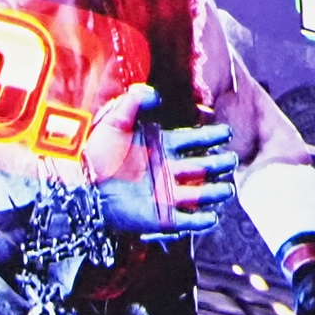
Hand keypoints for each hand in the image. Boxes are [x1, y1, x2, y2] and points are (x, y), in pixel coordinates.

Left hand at [96, 105, 237, 236]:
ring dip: (215, 192)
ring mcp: (166, 194)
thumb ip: (134, 101)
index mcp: (161, 146)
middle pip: (202, 167)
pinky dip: (200, 220)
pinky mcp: (161, 217)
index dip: (210, 136)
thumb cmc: (96, 152)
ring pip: (200, 193)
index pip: (193, 140)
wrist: (82, 185)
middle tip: (232, 161)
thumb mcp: (114, 120)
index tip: (226, 132)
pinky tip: (212, 216)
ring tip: (227, 189)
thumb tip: (155, 93)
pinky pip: (187, 220)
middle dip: (219, 164)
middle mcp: (168, 170)